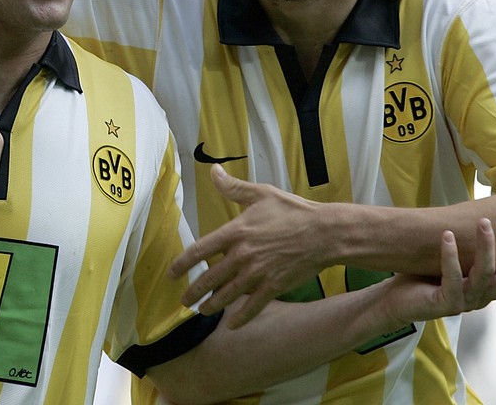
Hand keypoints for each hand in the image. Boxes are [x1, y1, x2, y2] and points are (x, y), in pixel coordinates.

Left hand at [170, 164, 328, 327]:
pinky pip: (251, 307)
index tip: (172, 274)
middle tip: (184, 301)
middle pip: (209, 278)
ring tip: (203, 310)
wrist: (323, 233)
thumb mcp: (261, 193)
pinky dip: (240, 318)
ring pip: (226, 295)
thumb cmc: (292, 211)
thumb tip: (213, 171)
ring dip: (212, 305)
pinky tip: (232, 325)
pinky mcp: (273, 286)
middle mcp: (242, 255)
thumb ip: (233, 187)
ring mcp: (257, 274)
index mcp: (236, 232)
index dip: (182, 264)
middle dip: (193, 292)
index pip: (200, 250)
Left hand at [383, 218, 495, 326]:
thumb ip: (474, 254)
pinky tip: (447, 236)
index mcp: (487, 291)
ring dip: (484, 248)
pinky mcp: (444, 302)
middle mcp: (480, 298)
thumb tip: (489, 221)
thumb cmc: (429, 278)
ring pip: (482, 276)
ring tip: (484, 222)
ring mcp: (463, 302)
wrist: (400, 301)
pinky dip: (450, 255)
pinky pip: (451, 277)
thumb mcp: (458, 265)